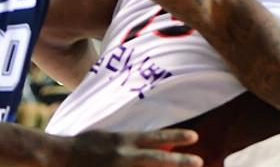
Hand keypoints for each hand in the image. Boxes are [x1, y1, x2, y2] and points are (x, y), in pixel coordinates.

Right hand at [63, 128, 202, 165]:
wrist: (60, 157)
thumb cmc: (85, 145)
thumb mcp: (110, 137)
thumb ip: (130, 141)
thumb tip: (149, 144)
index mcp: (126, 140)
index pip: (157, 137)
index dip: (177, 137)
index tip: (195, 138)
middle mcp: (126, 156)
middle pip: (158, 158)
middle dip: (180, 161)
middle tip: (200, 161)